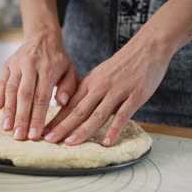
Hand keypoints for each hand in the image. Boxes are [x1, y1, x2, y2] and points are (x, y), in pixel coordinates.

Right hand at [0, 31, 77, 140]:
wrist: (42, 37)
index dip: (37, 117)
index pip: (41, 98)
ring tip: (7, 128)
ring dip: (8, 110)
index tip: (35, 135)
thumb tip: (62, 102)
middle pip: (24, 96)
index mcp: (48, 69)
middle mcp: (30, 66)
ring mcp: (16, 65)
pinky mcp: (7, 65)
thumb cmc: (58, 60)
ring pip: (11, 90)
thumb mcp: (70, 70)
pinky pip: (2, 82)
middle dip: (21, 118)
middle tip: (19, 136)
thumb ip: (69, 87)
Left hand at [43, 32, 173, 146]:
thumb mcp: (98, 76)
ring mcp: (117, 92)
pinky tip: (106, 142)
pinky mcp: (135, 96)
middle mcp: (100, 88)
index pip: (69, 105)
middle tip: (49, 140)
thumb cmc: (121, 65)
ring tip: (70, 143)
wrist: (147, 48)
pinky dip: (114, 129)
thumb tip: (69, 110)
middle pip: (78, 111)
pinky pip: (123, 115)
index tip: (44, 132)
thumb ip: (86, 92)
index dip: (56, 120)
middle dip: (62, 127)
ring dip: (83, 130)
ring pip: (97, 115)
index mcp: (89, 84)